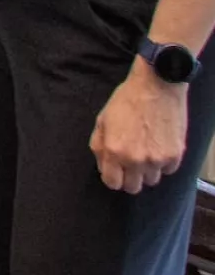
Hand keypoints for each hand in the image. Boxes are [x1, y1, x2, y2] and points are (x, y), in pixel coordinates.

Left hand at [91, 61, 189, 192]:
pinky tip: (158, 147)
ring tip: (145, 152)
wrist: (156, 87)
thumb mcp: (102, 120)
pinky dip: (163, 163)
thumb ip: (99, 146)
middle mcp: (135, 160)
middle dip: (129, 178)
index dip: (112, 177)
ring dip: (147, 171)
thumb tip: (103, 166)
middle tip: (129, 164)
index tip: (115, 170)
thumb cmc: (126, 100)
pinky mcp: (175, 156)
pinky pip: (167, 171)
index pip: (112, 183)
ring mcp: (157, 160)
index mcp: (114, 151)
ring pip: (151, 181)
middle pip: (133, 187)